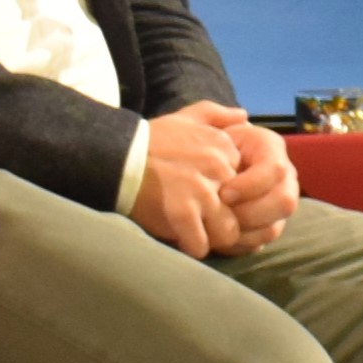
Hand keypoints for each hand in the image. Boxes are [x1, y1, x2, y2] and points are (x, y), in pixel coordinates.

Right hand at [128, 103, 296, 253]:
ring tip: (196, 234)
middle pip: (240, 210)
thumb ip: (217, 114)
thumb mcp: (186, 117)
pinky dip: (191, 248)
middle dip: (225, 220)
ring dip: (212, 238)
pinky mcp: (183, 213)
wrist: (116, 156)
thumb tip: (243, 116)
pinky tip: (181, 240)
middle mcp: (218, 169)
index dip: (229, 197)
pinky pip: (201, 245)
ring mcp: (202, 192)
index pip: (245, 185)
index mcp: (223, 148)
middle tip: (206, 223)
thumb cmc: (150, 141)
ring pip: (228, 232)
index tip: (213, 200)